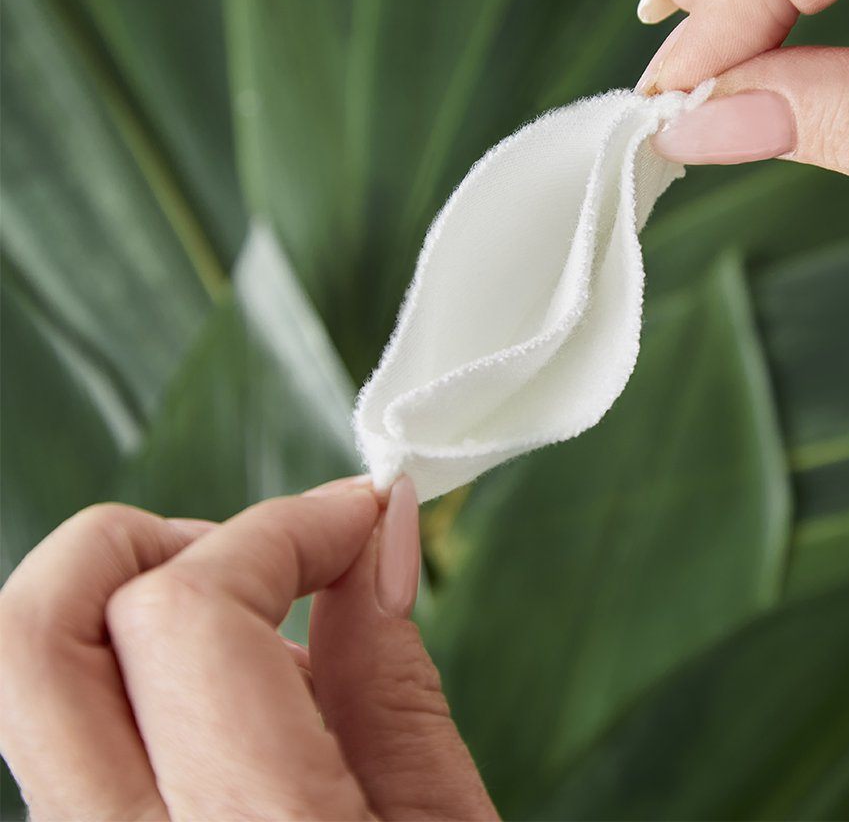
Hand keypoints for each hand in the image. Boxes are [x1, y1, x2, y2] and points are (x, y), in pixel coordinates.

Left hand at [0, 478, 495, 819]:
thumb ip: (391, 672)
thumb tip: (376, 537)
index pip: (186, 617)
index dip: (283, 526)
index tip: (362, 514)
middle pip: (26, 641)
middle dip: (138, 541)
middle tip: (253, 555)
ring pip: (33, 693)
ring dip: (134, 609)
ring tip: (255, 629)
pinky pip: (70, 755)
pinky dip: (139, 685)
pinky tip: (236, 710)